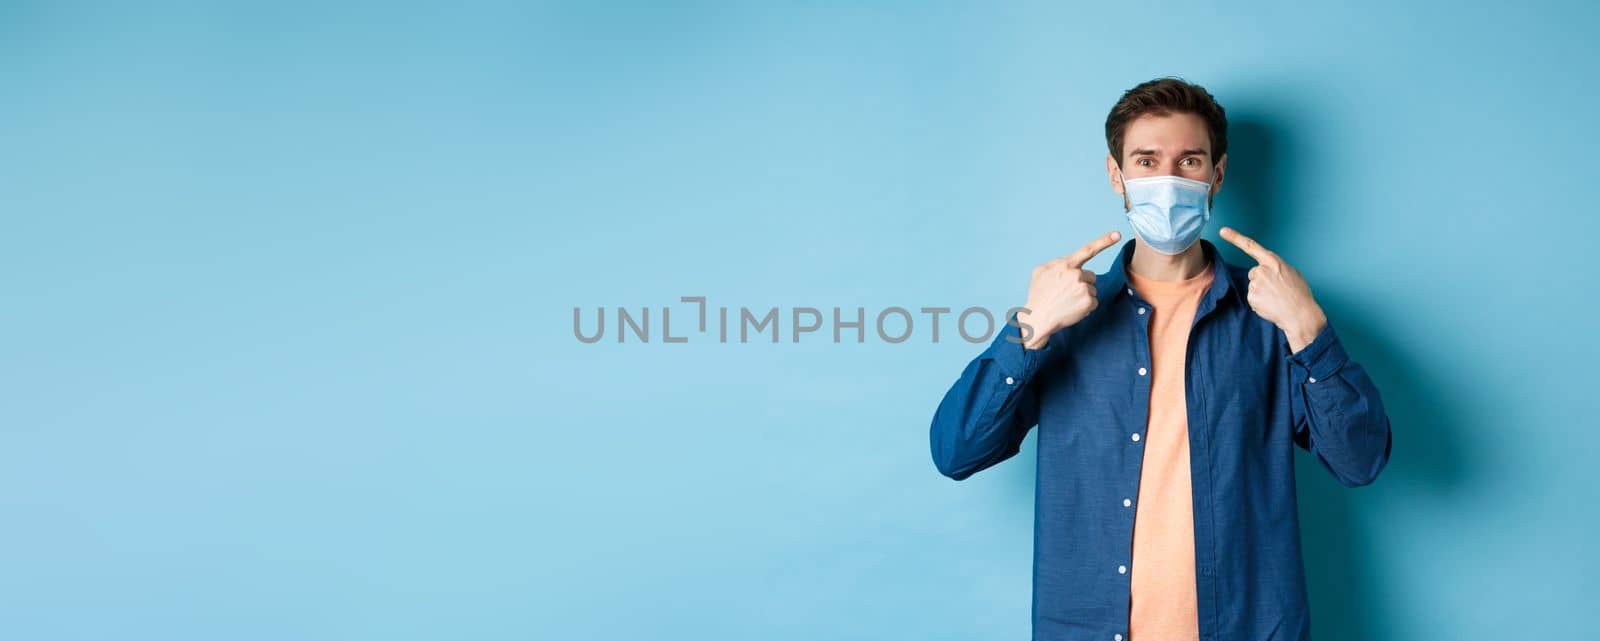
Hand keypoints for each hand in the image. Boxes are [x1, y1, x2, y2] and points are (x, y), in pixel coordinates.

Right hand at [1018, 230, 1120, 348]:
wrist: (1038, 319)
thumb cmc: (1038, 295)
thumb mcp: (1040, 271)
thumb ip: (1056, 263)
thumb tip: (1069, 263)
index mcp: (1065, 265)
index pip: (1088, 250)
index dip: (1104, 241)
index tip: (1118, 234)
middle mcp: (1076, 275)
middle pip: (1090, 276)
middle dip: (1082, 282)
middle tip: (1065, 292)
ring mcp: (1083, 289)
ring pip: (1092, 289)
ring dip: (1082, 295)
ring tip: (1066, 301)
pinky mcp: (1088, 303)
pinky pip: (1093, 302)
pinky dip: (1085, 306)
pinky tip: (1071, 309)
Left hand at [1218, 226, 1327, 352]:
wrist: (1301, 314)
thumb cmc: (1299, 294)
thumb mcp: (1292, 272)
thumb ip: (1276, 267)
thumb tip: (1269, 269)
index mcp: (1273, 262)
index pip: (1251, 246)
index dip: (1235, 238)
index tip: (1223, 231)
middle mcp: (1262, 270)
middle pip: (1254, 273)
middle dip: (1262, 281)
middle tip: (1277, 290)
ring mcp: (1255, 284)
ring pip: (1253, 287)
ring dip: (1261, 293)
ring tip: (1276, 298)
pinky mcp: (1252, 298)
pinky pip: (1252, 299)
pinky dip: (1260, 303)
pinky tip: (1271, 305)